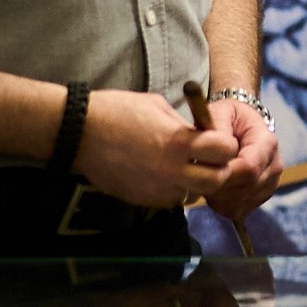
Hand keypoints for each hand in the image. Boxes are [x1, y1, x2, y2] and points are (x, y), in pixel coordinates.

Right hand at [71, 89, 236, 207]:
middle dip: (217, 170)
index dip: (225, 145)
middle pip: (217, 181)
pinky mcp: (143, 200)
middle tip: (206, 160)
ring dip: (193, 183)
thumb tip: (199, 135)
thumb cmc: (117, 111)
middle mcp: (173, 171)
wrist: (80, 133)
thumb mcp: (158, 106)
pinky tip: (157, 174)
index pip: (225, 151)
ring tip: (179, 167)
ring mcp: (158, 189)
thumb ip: (183, 126)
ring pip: (193, 194)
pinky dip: (170, 189)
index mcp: (179, 142)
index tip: (217, 140)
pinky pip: (169, 200)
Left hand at [204, 97, 282, 220]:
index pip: (248, 168)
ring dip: (217, 195)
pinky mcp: (261, 197)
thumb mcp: (220, 113)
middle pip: (245, 189)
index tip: (202, 167)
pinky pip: (238, 210)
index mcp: (267, 142)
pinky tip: (216, 185)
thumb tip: (214, 151)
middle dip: (217, 185)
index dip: (224, 173)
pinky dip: (221, 202)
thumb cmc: (228, 117)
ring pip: (239, 203)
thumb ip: (216, 129)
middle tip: (199, 171)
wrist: (241, 124)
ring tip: (208, 175)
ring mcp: (270, 184)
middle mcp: (274, 166)